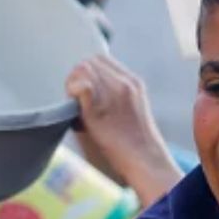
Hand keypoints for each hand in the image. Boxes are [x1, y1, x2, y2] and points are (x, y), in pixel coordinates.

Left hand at [65, 55, 181, 206]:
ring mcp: (111, 94)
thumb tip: (90, 88)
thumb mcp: (133, 109)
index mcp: (133, 82)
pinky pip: (80, 86)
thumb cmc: (137, 142)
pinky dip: (73, 93)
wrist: (145, 159)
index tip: (85, 88)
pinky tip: (76, 108)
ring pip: (81, 71)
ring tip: (77, 105)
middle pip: (88, 63)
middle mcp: (123, 83)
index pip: (100, 59)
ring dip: (73, 85)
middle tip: (76, 98)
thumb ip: (115, 94)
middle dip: (77, 77)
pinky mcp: (98, 109)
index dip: (88, 71)